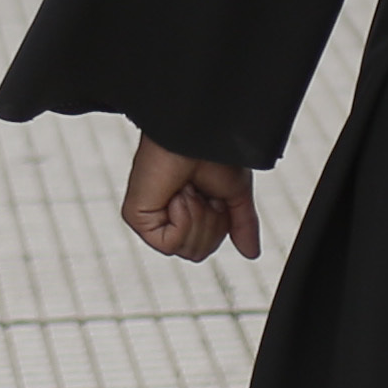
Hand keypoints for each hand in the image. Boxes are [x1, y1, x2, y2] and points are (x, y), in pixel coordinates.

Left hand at [123, 139, 259, 261]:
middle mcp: (167, 217)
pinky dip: (182, 219)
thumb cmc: (214, 153)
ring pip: (185, 251)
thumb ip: (241, 225)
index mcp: (188, 212)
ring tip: (189, 189)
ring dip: (197, 217)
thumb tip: (251, 253)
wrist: (197, 134)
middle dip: (210, 223)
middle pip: (197, 253)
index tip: (215, 194)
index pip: (207, 246)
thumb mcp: (235, 194)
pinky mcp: (137, 217)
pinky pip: (168, 244)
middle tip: (202, 191)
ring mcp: (151, 218)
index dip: (220, 224)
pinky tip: (178, 195)